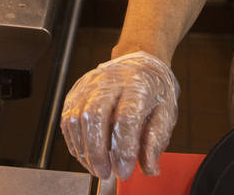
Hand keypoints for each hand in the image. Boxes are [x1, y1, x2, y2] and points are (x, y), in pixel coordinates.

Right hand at [60, 51, 178, 179]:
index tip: (125, 171)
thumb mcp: (166, 112)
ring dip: (84, 150)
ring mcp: (90, 84)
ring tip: (96, 167)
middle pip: (94, 115)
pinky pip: (67, 118)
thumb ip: (156, 140)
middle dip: (97, 152)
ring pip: (76, 118)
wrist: (140, 60)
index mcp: (137, 85)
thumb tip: (149, 168)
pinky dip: (74, 141)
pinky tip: (86, 154)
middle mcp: (110, 80)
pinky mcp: (77, 90)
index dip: (124, 149)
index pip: (127, 118)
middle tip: (105, 173)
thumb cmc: (153, 88)